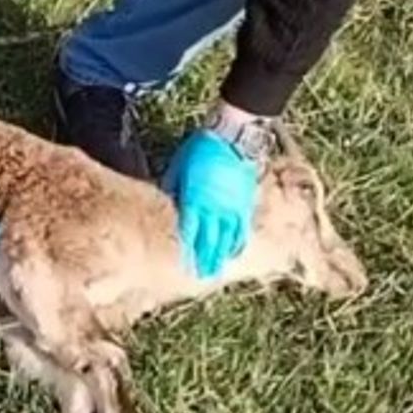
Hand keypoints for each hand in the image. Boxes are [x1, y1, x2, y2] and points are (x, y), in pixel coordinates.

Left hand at [162, 130, 259, 277]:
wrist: (232, 137)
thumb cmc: (201, 148)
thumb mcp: (179, 167)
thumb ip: (174, 188)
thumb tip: (167, 203)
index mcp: (194, 199)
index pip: (189, 232)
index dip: (186, 250)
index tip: (182, 264)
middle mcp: (214, 208)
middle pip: (208, 241)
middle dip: (204, 260)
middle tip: (200, 275)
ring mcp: (232, 207)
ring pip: (226, 238)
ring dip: (221, 255)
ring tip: (216, 270)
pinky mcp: (245, 202)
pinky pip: (242, 228)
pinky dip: (238, 242)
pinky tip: (235, 251)